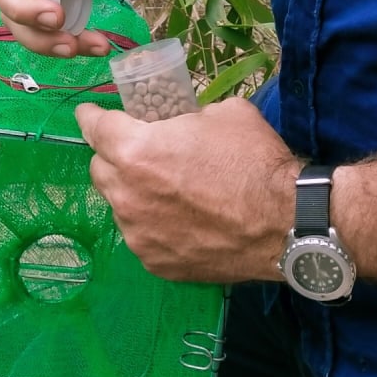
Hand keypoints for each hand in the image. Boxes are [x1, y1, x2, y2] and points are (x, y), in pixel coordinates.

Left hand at [75, 96, 298, 283]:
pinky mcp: (155, 263)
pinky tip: (184, 222)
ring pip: (120, 206)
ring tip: (170, 193)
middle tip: (143, 155)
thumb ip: (185, 118)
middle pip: (100, 169)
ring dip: (134, 194)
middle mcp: (126, 194)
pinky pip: (142, 236)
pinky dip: (154, 226)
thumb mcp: (222, 113)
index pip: (93, 128)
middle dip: (114, 157)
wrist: (286, 221)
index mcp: (136, 151)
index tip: (90, 115)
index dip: (91, 117)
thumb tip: (180, 124)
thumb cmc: (254, 160)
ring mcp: (138, 234)